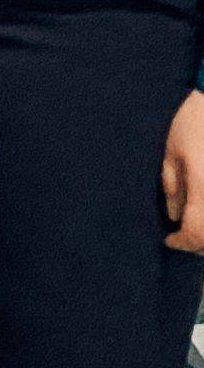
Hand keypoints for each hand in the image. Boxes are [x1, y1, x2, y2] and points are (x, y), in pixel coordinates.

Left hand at [163, 92, 203, 250]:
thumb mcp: (171, 150)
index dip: (181, 242)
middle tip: (182, 238)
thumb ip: (172, 186)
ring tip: (195, 229)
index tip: (168, 239)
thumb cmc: (193, 121)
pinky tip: (203, 214)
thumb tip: (174, 218)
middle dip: (199, 245)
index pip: (196, 233)